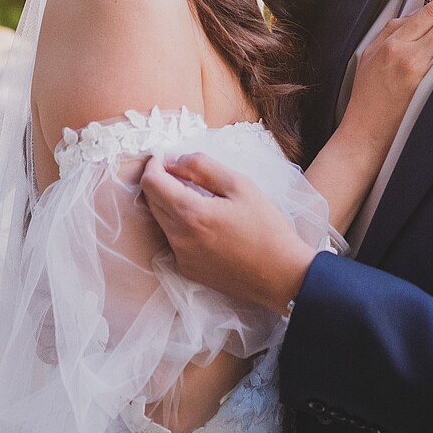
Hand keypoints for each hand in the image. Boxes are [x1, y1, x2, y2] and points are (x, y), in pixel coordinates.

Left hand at [140, 152, 317, 315]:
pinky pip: (173, 240)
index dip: (154, 164)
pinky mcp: (187, 270)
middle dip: (160, 182)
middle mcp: (179, 239)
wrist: (281, 276)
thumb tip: (173, 160)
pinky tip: (206, 223)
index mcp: (191, 214)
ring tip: (198, 196)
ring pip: (161, 220)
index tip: (165, 156)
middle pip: (151, 201)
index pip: (151, 183)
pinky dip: (180, 225)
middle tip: (181, 172)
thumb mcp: (240, 185)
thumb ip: (202, 167)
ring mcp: (181, 257)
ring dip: (170, 203)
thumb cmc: (267, 228)